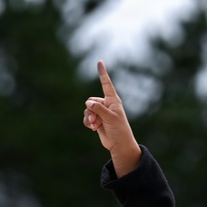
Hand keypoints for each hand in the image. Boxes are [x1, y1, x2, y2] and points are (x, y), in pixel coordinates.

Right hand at [83, 60, 140, 175]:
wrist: (119, 144)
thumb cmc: (119, 130)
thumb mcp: (111, 118)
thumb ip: (99, 109)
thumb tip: (88, 103)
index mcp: (113, 101)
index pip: (106, 84)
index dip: (102, 73)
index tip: (100, 62)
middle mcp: (106, 105)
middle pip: (91, 101)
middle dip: (91, 111)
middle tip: (97, 121)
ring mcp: (101, 113)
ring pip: (87, 110)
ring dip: (89, 118)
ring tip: (95, 125)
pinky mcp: (97, 120)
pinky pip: (87, 118)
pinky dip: (88, 123)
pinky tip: (93, 128)